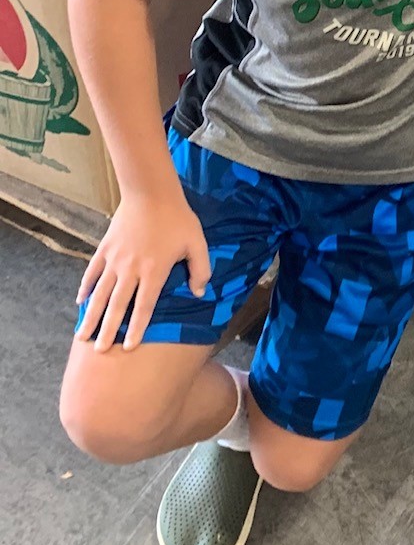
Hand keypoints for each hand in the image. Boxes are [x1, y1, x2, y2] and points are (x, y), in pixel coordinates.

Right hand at [76, 190, 210, 350]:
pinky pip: (92, 273)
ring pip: (100, 294)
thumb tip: (199, 293)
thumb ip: (200, 269)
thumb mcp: (197, 243)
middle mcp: (130, 270)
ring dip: (92, 316)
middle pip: (118, 306)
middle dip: (108, 330)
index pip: (145, 307)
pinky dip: (86, 289)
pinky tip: (81, 303)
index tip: (129, 347)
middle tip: (99, 351)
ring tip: (82, 336)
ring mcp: (114, 260)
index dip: (137, 328)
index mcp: (154, 271)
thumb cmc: (178, 219)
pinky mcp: (104, 249)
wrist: (151, 193)